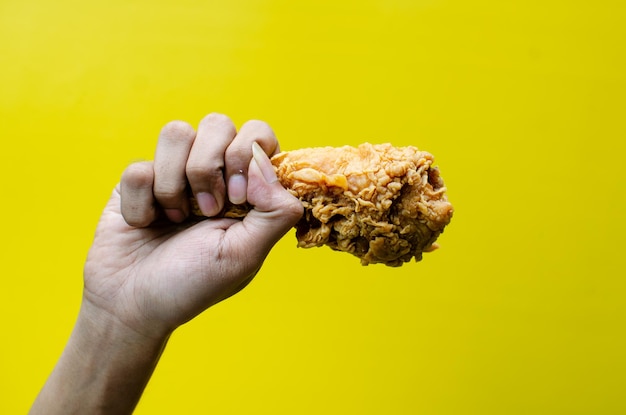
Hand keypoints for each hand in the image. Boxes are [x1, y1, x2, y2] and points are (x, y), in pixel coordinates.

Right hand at [83, 113, 302, 338]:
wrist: (133, 305)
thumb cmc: (194, 284)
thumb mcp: (245, 254)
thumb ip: (274, 211)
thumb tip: (266, 163)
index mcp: (247, 188)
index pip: (259, 135)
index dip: (248, 154)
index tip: (238, 197)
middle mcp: (214, 173)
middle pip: (218, 123)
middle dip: (209, 167)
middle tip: (208, 210)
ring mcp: (174, 173)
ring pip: (177, 132)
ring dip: (174, 183)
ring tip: (176, 218)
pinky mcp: (138, 181)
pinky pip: (139, 167)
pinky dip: (142, 205)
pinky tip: (146, 225)